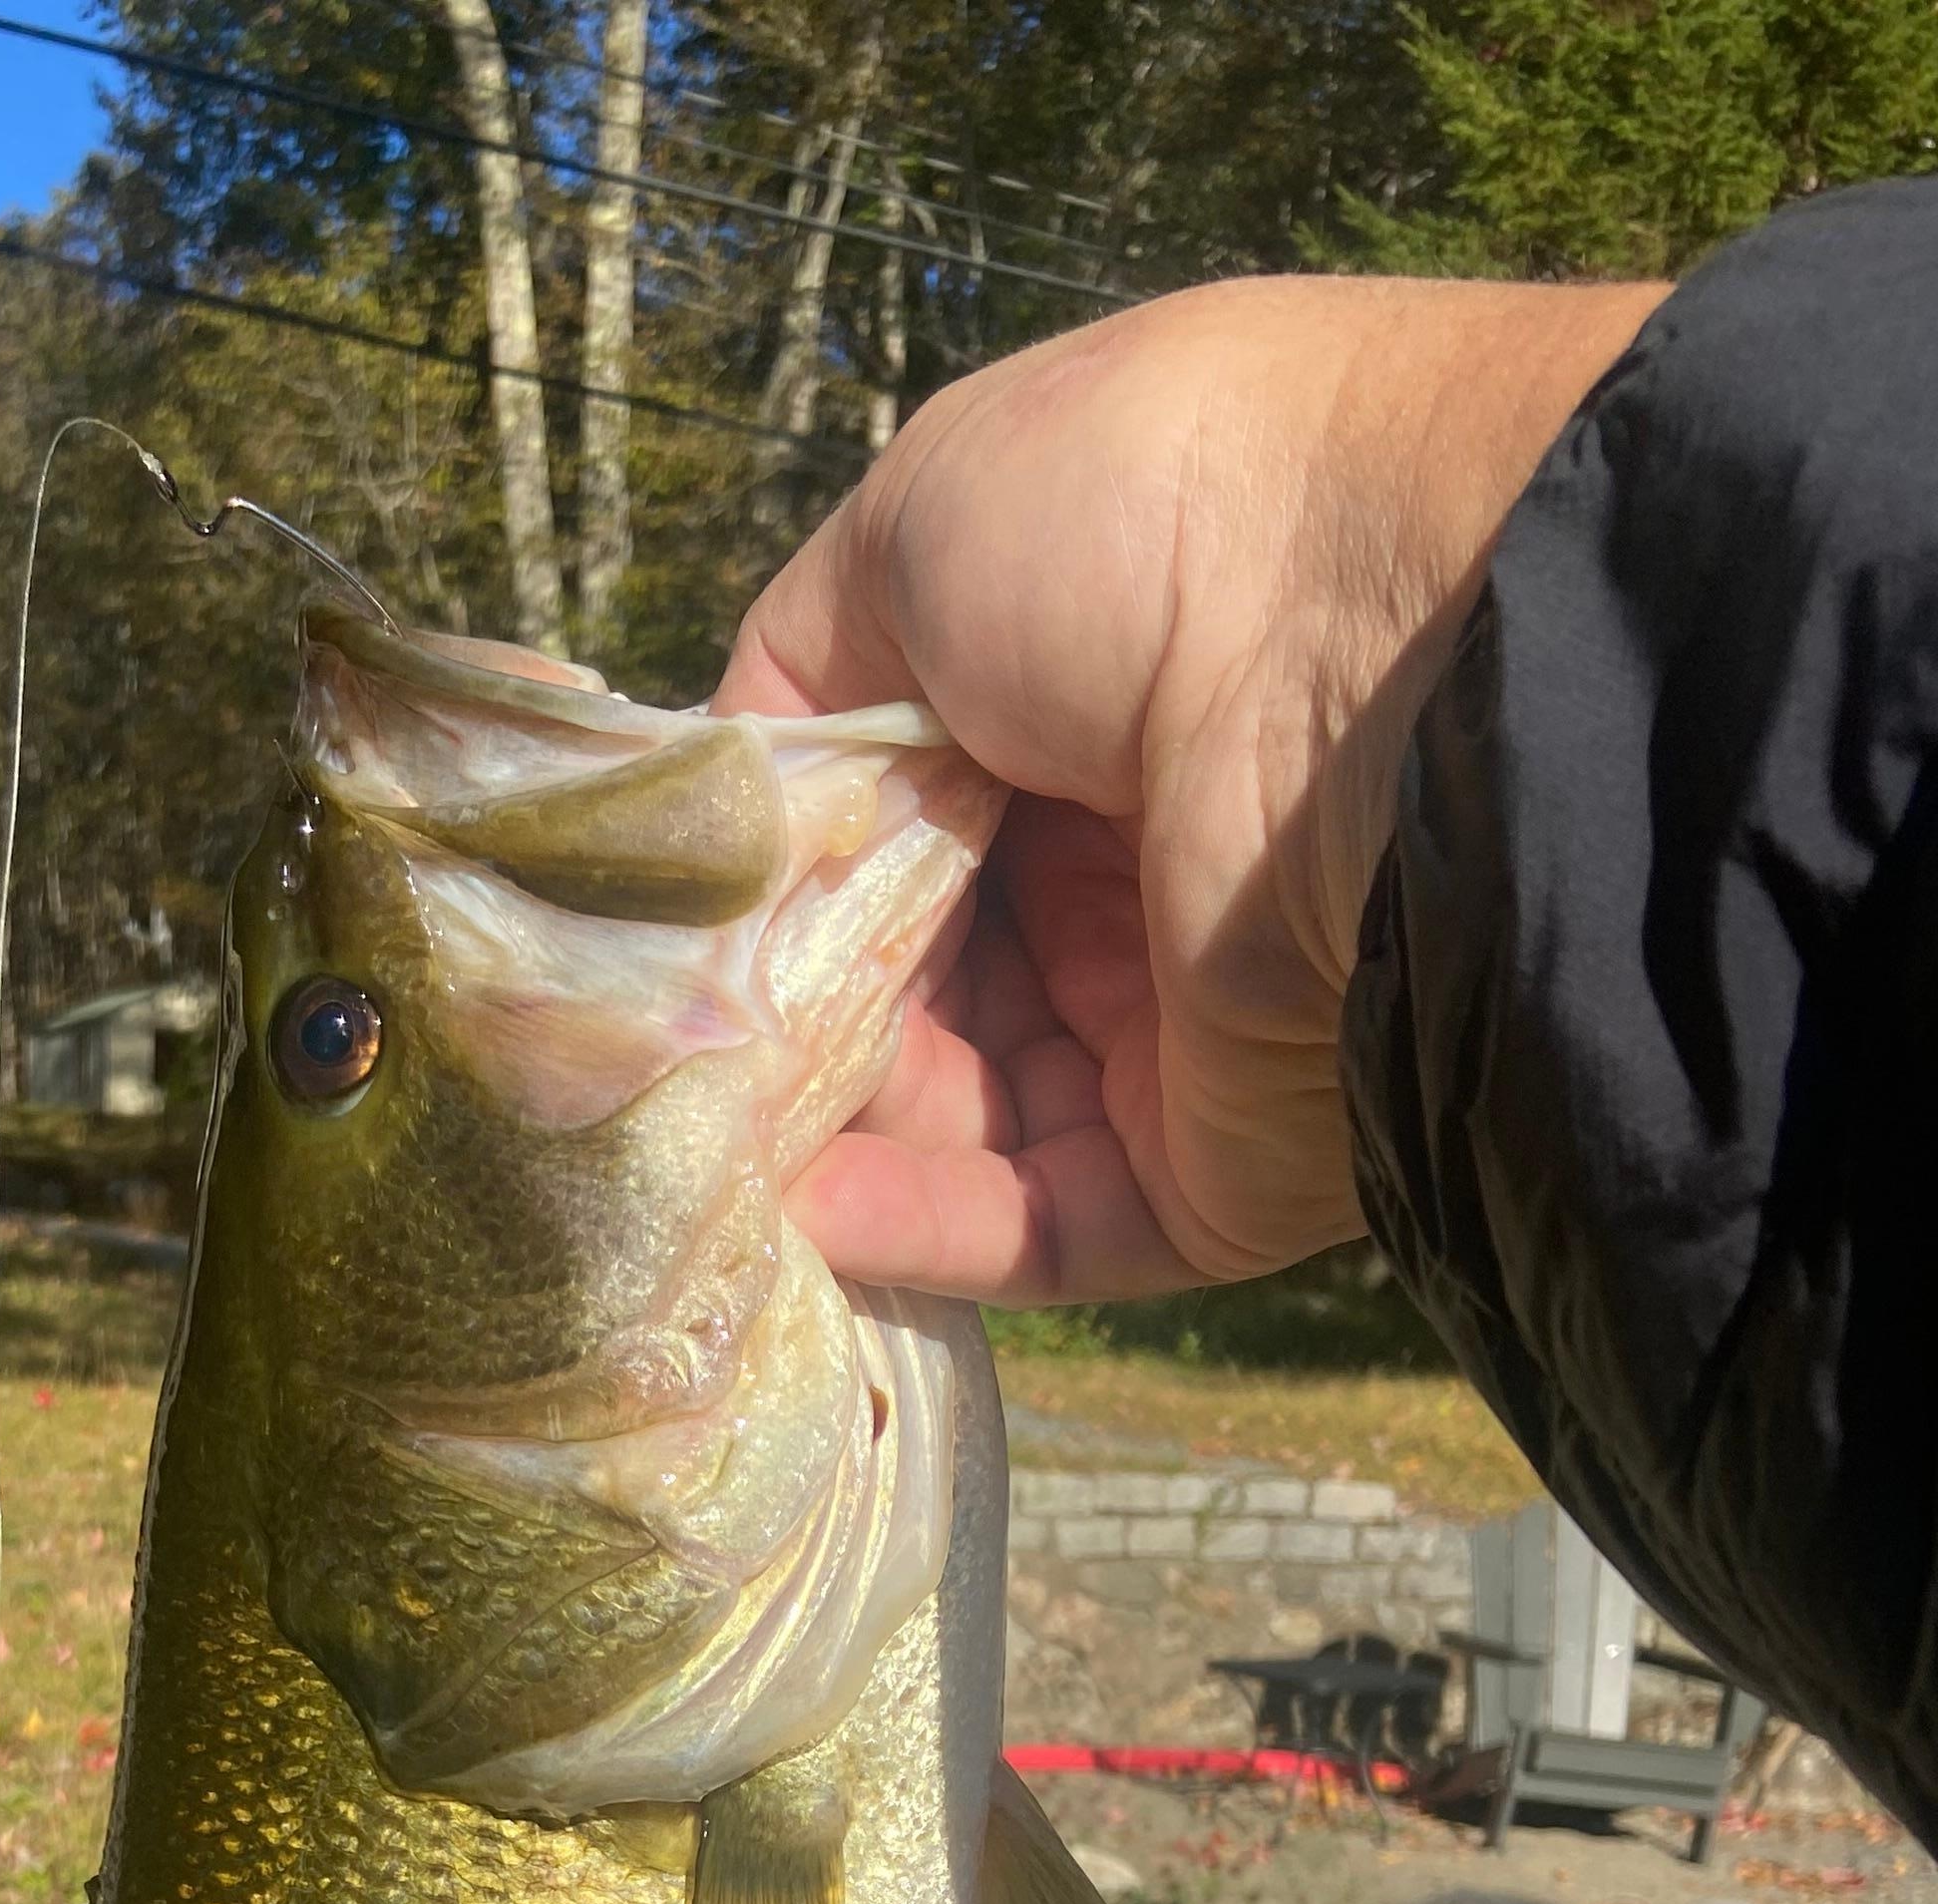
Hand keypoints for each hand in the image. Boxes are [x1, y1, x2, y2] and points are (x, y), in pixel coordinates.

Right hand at [720, 273, 1664, 1301]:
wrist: (1382, 648)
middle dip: (791, 1027)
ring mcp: (1174, 1033)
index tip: (674, 930)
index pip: (888, 836)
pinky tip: (807, 1207)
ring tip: (706, 1144)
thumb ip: (799, 680)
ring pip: (956, 1124)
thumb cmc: (1154, 524)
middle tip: (671, 1057)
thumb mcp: (923, 529)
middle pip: (910, 994)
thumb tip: (735, 824)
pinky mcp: (1214, 1172)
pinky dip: (918, 1228)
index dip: (780, 886)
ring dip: (827, 1138)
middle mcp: (1127, 876)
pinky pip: (1041, 1227)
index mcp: (1076, 711)